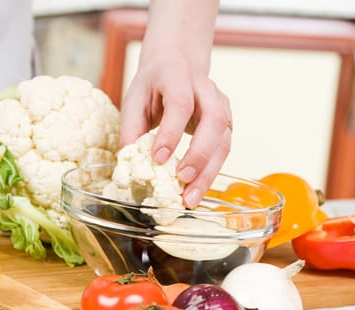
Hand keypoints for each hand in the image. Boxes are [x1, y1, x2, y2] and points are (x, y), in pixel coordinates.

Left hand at [120, 53, 231, 207]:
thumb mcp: (135, 98)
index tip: (158, 158)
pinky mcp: (226, 125)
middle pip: (213, 120)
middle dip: (199, 154)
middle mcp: (206, 90)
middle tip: (182, 180)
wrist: (178, 64)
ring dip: (208, 172)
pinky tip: (196, 191)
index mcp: (178, 77)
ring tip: (190, 199)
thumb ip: (131, 128)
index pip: (181, 103)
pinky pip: (223, 151)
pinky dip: (210, 174)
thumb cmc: (154, 85)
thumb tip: (128, 163)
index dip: (171, 131)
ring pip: (224, 141)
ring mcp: (222, 107)